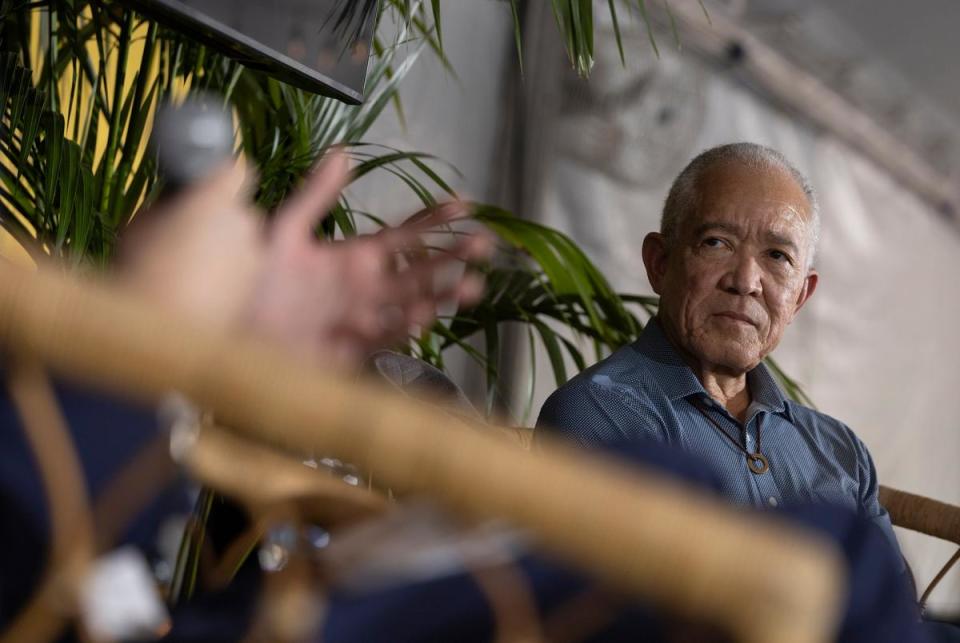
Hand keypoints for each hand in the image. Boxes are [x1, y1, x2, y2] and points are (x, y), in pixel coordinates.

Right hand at [117, 161, 261, 331]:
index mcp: (216, 199)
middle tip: (190, 237)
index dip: (223, 177)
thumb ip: (167, 208)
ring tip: (192, 273)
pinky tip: (201, 293)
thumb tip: (178, 206)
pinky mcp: (255, 291)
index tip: (209, 185)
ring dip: (227, 253)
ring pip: (245, 247)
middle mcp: (245, 225)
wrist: (159, 333)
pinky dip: (230, 279)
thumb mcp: (140, 225)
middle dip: (222, 221)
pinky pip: (244, 275)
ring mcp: (255, 259)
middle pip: (241, 213)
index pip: (237, 170)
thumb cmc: (140, 270)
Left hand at [248, 150, 489, 366]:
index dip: (433, 221)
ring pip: (412, 305)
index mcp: (352, 257)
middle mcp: (364, 289)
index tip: (465, 205)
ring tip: (473, 286)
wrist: (225, 331)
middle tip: (485, 245)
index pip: (402, 236)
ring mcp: (360, 320)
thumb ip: (315, 196)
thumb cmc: (251, 280)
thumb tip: (342, 151)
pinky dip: (403, 327)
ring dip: (442, 296)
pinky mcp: (349, 350)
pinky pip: (384, 336)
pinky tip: (421, 315)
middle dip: (452, 257)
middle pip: (418, 270)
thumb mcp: (284, 230)